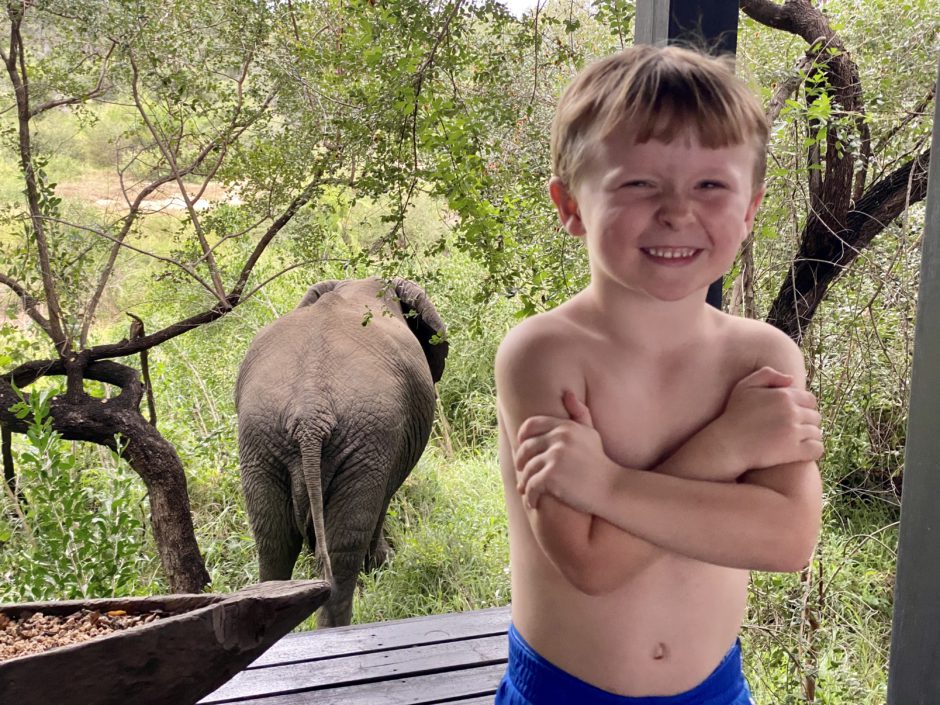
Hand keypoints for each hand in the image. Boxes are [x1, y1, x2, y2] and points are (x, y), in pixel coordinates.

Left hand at [514, 391, 614, 511]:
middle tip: (520, 471)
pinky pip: (531, 485)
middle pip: (526, 448)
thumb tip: (567, 393)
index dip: (522, 436)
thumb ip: (580, 413)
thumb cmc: (600, 462)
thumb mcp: (591, 433)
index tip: (520, 446)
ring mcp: (555, 457)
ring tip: (525, 489)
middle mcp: (559, 438)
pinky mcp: (551, 476)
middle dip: (520, 461)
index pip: (532, 424)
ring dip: (524, 482)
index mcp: (565, 426)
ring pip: (527, 469)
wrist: (612, 488)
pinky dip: (530, 495)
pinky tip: (532, 502)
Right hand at [709, 366, 822, 473]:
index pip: (810, 400)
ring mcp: (794, 432)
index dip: (804, 407)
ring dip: (809, 437)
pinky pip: (817, 449)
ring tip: (796, 440)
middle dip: (807, 422)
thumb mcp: (744, 386)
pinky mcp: (794, 451)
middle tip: (794, 429)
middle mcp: (792, 412)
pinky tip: (802, 451)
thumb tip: (791, 379)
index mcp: (784, 395)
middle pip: (815, 416)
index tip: (794, 415)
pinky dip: (813, 450)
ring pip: (817, 433)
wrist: (727, 444)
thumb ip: (767, 374)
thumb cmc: (734, 415)